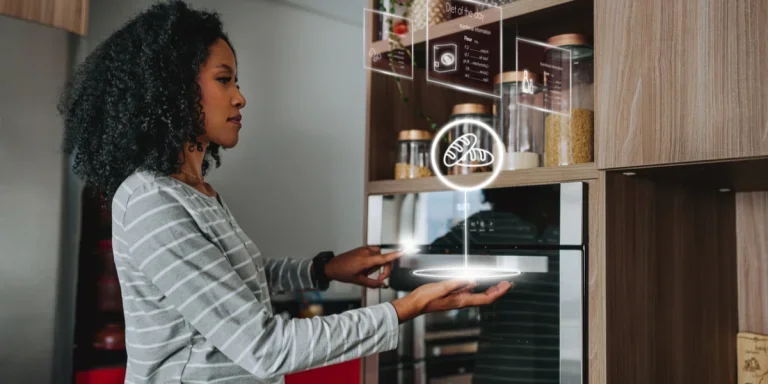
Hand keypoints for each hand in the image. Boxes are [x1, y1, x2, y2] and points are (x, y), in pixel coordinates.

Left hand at [323, 246, 403, 287]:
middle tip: (379, 279)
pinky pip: (373, 254)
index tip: (403, 252)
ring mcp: (364, 249)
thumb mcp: (358, 281)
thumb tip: (382, 285)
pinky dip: (372, 262)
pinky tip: (364, 268)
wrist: (332, 266)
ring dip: (376, 266)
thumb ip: (372, 283)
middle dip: (383, 270)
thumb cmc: (342, 272)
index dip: (394, 255)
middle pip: (383, 259)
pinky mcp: (362, 249)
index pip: (384, 258)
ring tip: (366, 272)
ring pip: (378, 257)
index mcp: (365, 260)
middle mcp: (366, 252)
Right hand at [390, 280, 512, 322]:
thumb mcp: (442, 287)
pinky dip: (478, 287)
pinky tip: (477, 282)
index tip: (506, 285)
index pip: (486, 298)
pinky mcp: (453, 296)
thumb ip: (458, 283)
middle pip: (485, 298)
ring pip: (479, 295)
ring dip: (490, 289)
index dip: (498, 292)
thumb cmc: (426, 298)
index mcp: (462, 300)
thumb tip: (473, 280)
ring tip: (497, 283)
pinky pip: (470, 292)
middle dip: (498, 290)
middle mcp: (462, 301)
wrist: (416, 303)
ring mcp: (458, 299)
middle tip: (506, 283)